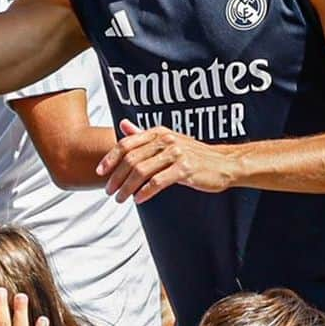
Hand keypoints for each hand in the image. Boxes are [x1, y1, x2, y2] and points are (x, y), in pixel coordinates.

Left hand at [96, 120, 237, 203]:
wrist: (224, 163)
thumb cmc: (194, 155)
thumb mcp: (167, 140)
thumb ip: (143, 134)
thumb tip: (123, 125)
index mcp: (158, 132)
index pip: (127, 144)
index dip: (110, 158)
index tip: (100, 172)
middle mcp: (166, 140)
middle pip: (131, 159)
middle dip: (116, 177)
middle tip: (108, 191)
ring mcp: (176, 153)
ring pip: (142, 171)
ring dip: (127, 187)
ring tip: (120, 198)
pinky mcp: (185, 169)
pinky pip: (158, 181)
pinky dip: (145, 192)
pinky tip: (138, 200)